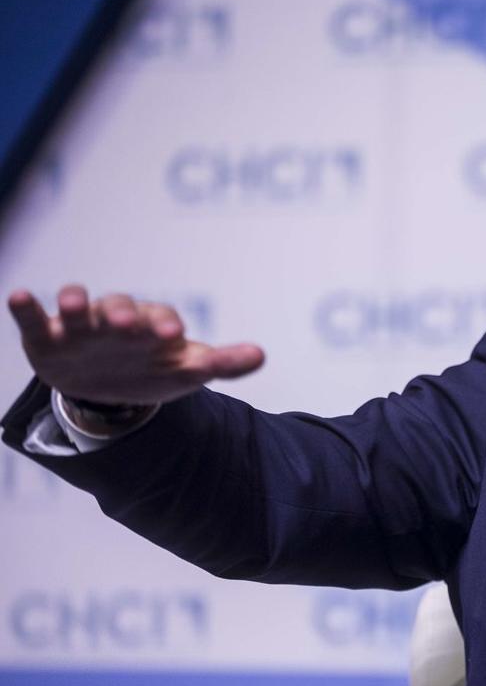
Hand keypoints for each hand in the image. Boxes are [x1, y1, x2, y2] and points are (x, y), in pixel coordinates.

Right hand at [8, 284, 264, 405]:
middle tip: (127, 324)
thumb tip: (261, 356)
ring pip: (78, 305)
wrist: (110, 389)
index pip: (162, 319)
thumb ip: (222, 363)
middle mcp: (117, 318)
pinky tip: (18, 296)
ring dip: (75, 301)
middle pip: (120, 308)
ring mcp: (80, 326)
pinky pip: (35, 318)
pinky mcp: (47, 336)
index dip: (167, 325)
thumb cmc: (154, 370)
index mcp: (153, 325)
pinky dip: (26, 307)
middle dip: (123, 314)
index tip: (175, 334)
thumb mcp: (187, 371)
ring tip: (73, 303)